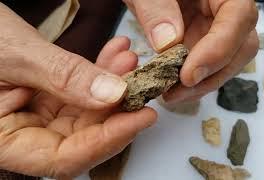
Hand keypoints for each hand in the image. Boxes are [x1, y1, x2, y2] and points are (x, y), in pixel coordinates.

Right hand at [0, 4, 156, 178]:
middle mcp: (24, 132)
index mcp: (3, 140)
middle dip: (118, 109)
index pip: (64, 158)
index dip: (107, 142)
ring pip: (88, 111)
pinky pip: (81, 90)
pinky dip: (100, 72)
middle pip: (83, 136)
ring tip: (128, 60)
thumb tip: (113, 95)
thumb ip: (63, 77)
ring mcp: (38, 113)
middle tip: (142, 84)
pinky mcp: (48, 94)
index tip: (141, 118)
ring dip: (113, 85)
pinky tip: (114, 55)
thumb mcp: (13, 53)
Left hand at [124, 0, 258, 102]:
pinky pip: (209, 67)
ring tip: (169, 96)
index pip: (239, 18)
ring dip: (201, 85)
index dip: (218, 50)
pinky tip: (171, 91)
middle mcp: (229, 12)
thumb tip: (168, 43)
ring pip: (227, 63)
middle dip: (211, 76)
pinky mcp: (206, 44)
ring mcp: (219, 30)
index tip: (188, 76)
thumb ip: (157, 8)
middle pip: (241, 47)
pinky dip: (193, 83)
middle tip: (176, 93)